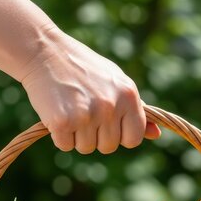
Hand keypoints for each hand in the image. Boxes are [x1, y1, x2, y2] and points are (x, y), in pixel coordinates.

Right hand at [20, 28, 160, 153]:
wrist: (45, 52)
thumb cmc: (83, 69)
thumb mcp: (115, 82)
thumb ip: (136, 109)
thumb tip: (156, 134)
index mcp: (128, 95)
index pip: (133, 139)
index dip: (120, 136)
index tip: (108, 124)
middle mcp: (111, 106)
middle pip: (108, 146)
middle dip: (95, 135)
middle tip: (83, 110)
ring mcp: (87, 114)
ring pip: (86, 148)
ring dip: (76, 136)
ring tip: (70, 108)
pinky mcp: (63, 121)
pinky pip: (65, 146)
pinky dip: (59, 135)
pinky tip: (57, 112)